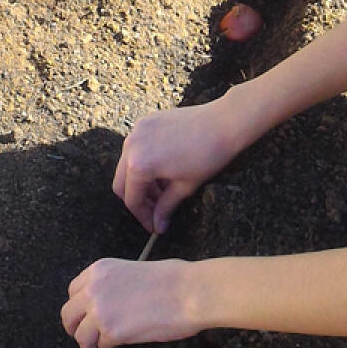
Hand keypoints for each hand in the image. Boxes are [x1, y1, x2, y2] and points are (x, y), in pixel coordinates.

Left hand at [61, 257, 199, 347]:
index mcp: (99, 270)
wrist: (190, 292)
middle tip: (85, 338)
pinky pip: (100, 347)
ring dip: (88, 346)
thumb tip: (113, 303)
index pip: (74, 291)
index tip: (87, 317)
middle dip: (75, 329)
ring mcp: (100, 311)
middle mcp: (93, 289)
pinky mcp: (112, 332)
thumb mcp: (134, 270)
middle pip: (68, 315)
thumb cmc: (174, 280)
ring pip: (80, 336)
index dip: (79, 308)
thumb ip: (115, 285)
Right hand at [113, 98, 248, 234]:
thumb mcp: (185, 187)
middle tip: (156, 212)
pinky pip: (137, 148)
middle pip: (122, 183)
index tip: (154, 226)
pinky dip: (145, 162)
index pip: (132, 199)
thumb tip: (158, 225)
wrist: (224, 123)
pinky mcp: (147, 122)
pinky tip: (165, 170)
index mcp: (138, 165)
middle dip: (138, 200)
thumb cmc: (207, 155)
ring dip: (141, 181)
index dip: (143, 216)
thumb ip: (166, 207)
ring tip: (164, 191)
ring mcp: (137, 131)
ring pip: (128, 164)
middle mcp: (132, 146)